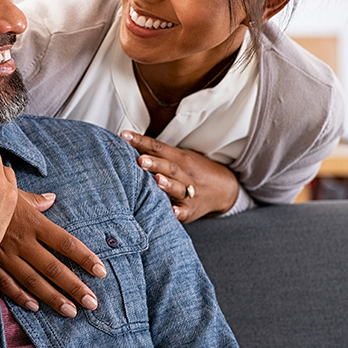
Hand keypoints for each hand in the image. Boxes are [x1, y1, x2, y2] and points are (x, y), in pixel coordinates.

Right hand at [0, 190, 106, 317]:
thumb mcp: (13, 191)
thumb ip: (35, 199)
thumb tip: (51, 198)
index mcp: (32, 222)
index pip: (65, 242)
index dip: (84, 257)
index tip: (100, 271)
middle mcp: (22, 241)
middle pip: (53, 267)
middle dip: (74, 286)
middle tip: (91, 302)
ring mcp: (5, 254)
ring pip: (33, 280)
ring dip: (53, 297)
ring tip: (70, 311)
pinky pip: (7, 283)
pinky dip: (20, 296)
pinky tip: (35, 306)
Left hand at [121, 130, 238, 222]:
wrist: (223, 189)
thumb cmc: (191, 171)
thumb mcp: (178, 157)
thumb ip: (156, 153)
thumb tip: (126, 142)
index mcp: (179, 158)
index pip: (158, 147)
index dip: (141, 141)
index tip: (124, 136)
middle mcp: (184, 173)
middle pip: (169, 166)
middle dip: (154, 163)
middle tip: (140, 160)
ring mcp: (189, 192)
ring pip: (178, 187)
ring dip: (167, 184)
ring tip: (156, 180)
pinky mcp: (191, 210)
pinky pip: (185, 211)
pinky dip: (179, 211)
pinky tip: (172, 211)